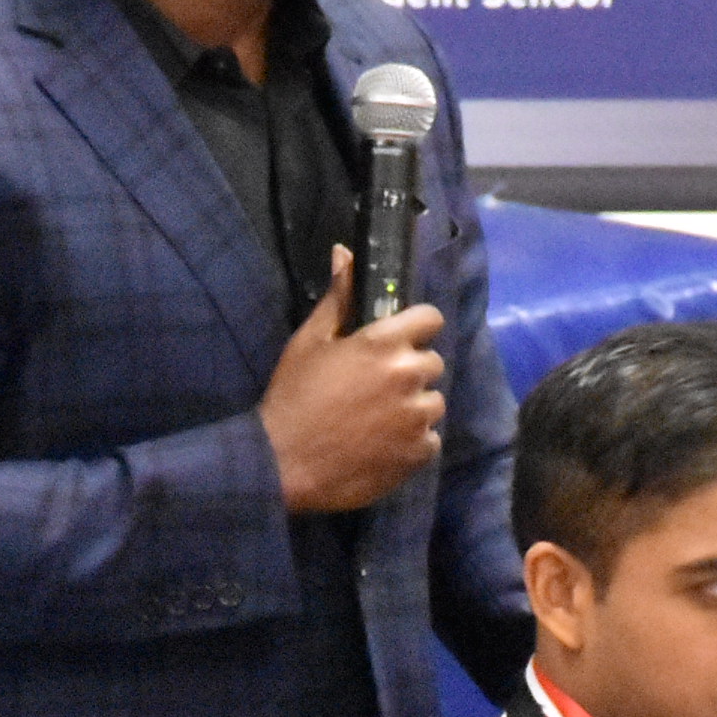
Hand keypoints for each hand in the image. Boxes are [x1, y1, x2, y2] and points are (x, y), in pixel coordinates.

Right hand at [260, 251, 446, 512]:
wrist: (282, 463)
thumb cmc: (293, 396)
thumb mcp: (309, 341)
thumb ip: (338, 298)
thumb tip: (345, 253)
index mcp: (385, 342)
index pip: (430, 319)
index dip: (416, 328)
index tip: (399, 341)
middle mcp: (409, 375)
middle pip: (432, 363)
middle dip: (411, 370)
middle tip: (377, 387)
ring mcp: (417, 417)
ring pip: (433, 403)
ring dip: (414, 407)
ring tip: (379, 420)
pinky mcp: (419, 453)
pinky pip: (430, 440)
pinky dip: (412, 442)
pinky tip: (382, 445)